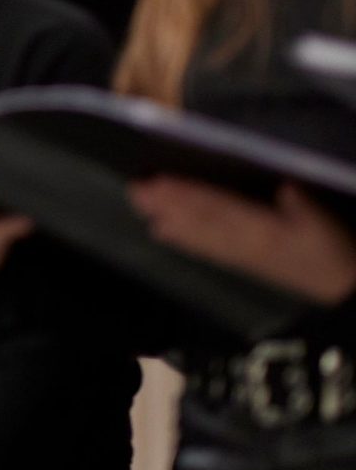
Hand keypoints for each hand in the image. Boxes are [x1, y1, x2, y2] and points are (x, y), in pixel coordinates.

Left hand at [133, 177, 355, 303]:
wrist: (341, 289)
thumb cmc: (332, 248)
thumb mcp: (322, 221)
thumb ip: (301, 204)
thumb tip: (284, 189)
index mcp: (263, 230)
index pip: (218, 206)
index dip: (188, 193)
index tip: (160, 180)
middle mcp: (243, 243)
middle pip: (199, 218)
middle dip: (166, 204)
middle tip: (135, 190)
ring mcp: (238, 255)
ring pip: (198, 233)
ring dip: (167, 218)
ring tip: (140, 206)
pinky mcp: (240, 264)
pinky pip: (206, 250)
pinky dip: (183, 240)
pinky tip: (162, 232)